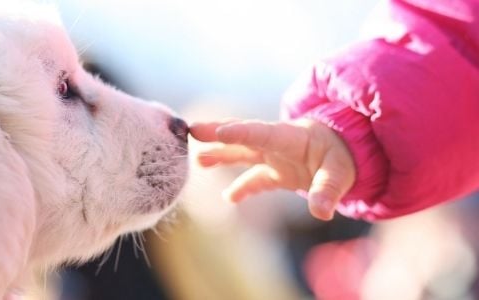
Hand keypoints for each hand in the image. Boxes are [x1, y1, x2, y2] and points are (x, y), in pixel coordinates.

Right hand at [190, 119, 355, 220]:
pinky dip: (241, 188)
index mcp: (291, 137)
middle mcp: (277, 145)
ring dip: (221, 155)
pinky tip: (228, 198)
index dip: (241, 132)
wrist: (347, 152)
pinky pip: (254, 179)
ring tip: (198, 160)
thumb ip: (329, 190)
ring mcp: (275, 158)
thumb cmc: (344, 156)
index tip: (219, 132)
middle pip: (243, 138)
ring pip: (242, 154)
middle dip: (217, 133)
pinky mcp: (276, 172)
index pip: (263, 133)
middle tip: (192, 130)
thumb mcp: (342, 172)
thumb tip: (320, 212)